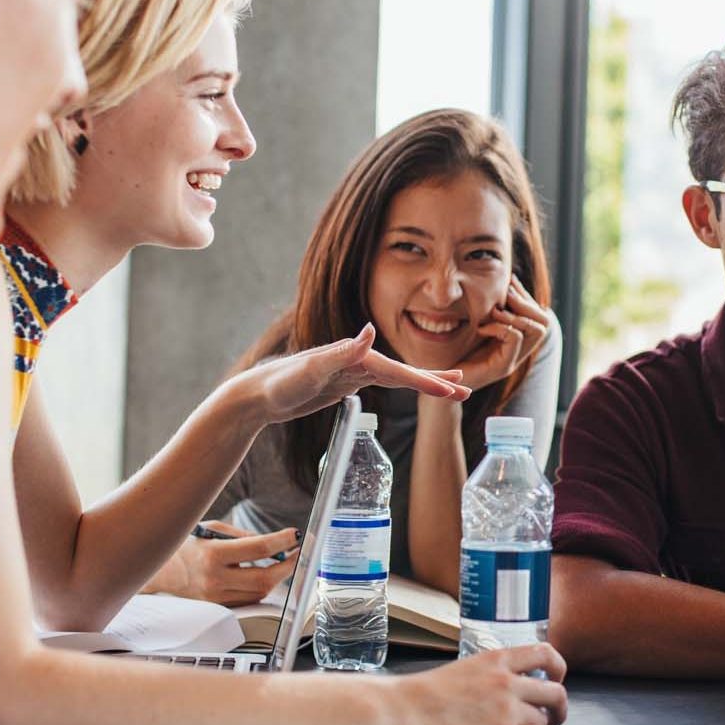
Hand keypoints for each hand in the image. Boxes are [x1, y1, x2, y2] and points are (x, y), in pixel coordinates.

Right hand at [145, 523, 299, 605]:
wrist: (160, 571)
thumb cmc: (187, 545)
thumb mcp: (213, 530)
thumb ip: (244, 536)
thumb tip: (274, 543)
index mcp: (213, 554)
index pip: (259, 549)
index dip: (283, 541)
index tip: (296, 535)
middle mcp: (215, 579)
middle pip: (265, 578)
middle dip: (288, 565)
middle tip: (298, 553)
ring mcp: (216, 597)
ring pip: (260, 592)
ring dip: (276, 577)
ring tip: (282, 561)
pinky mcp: (217, 607)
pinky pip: (249, 600)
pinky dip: (261, 588)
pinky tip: (264, 575)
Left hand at [239, 324, 469, 423]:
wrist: (258, 394)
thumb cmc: (280, 382)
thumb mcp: (310, 369)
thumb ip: (342, 351)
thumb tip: (371, 331)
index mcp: (356, 357)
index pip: (399, 371)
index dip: (427, 381)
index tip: (454, 389)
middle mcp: (359, 361)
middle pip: (405, 373)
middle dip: (435, 381)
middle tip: (466, 389)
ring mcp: (354, 372)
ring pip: (398, 378)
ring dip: (424, 383)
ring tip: (451, 388)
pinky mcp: (346, 383)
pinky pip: (384, 384)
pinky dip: (404, 386)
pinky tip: (412, 386)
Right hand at [389, 643, 568, 724]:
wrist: (405, 710)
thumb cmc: (426, 694)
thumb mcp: (466, 668)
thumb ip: (496, 674)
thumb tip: (522, 689)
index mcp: (496, 659)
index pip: (545, 653)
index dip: (558, 667)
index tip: (557, 677)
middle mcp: (506, 681)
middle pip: (556, 692)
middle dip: (558, 707)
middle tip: (552, 716)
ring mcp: (506, 709)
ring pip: (547, 720)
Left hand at [447, 279, 549, 392]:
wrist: (439, 381)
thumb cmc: (451, 352)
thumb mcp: (471, 325)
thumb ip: (486, 310)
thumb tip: (497, 282)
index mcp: (514, 342)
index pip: (538, 316)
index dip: (526, 296)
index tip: (508, 284)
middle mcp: (518, 352)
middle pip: (544, 322)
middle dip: (527, 303)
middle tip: (506, 296)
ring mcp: (512, 361)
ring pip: (537, 330)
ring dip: (517, 314)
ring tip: (495, 311)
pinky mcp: (502, 367)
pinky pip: (515, 338)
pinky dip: (500, 327)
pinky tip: (481, 328)